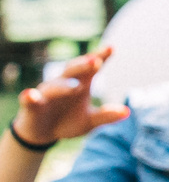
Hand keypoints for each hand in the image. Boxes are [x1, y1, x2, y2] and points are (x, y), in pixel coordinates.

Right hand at [13, 50, 129, 145]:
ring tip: (76, 86)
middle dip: (83, 65)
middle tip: (95, 61)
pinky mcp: (31, 105)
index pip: (91, 68)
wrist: (43, 133)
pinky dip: (29, 97)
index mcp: (81, 83)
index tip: (111, 48)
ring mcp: (46, 93)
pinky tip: (29, 94)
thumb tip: (127, 112)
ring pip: (54, 86)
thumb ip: (106, 115)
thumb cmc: (68, 121)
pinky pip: (29, 99)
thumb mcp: (89, 121)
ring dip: (64, 86)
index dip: (100, 57)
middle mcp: (63, 83)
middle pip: (72, 70)